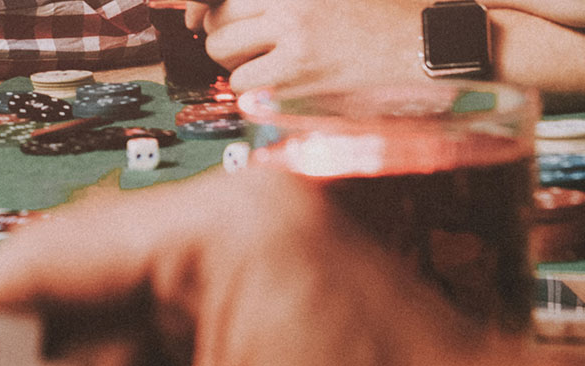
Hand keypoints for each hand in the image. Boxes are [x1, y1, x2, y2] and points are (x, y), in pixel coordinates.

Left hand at [185, 0, 429, 93]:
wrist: (417, 40)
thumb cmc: (377, 13)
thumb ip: (282, 4)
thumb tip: (227, 14)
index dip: (218, 14)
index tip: (225, 25)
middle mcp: (290, 6)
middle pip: (218, 23)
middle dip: (222, 39)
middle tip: (245, 47)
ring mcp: (294, 38)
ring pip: (224, 54)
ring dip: (234, 63)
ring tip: (261, 64)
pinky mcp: (300, 72)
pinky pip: (245, 84)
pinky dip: (250, 87)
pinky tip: (273, 82)